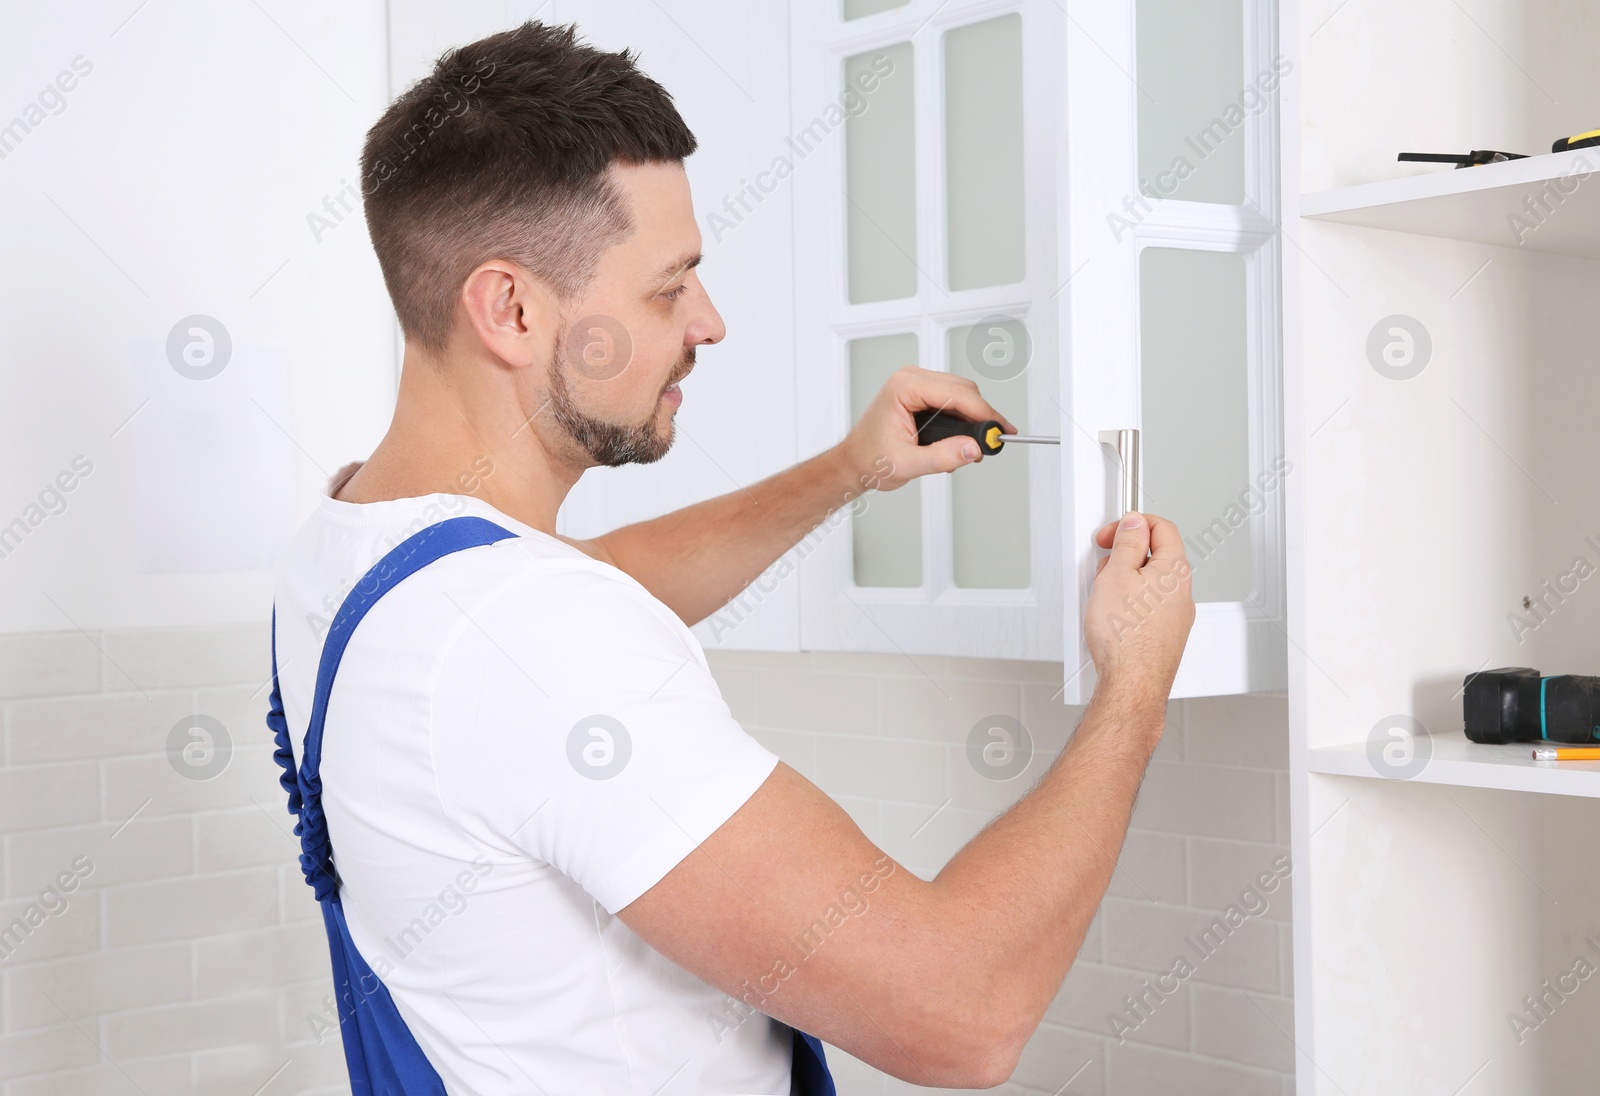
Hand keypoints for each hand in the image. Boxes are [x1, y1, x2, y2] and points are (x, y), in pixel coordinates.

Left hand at [836, 366, 1017, 491]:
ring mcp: (916, 384)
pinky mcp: (921, 394)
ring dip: (973, 420)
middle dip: (981, 417)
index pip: (957, 394)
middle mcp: (910, 379)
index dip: (984, 413)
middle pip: (963, 390)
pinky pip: (953, 400)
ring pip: (962, 394)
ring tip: (974, 448)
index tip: (1001, 431)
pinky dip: (963, 420)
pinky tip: (962, 441)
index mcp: (904, 388)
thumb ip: (942, 456)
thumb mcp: (907, 464)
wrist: (854, 463)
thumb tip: (973, 449)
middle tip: (992, 443)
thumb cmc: (869, 459)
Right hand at [1083, 512, 1194, 700]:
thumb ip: (1127, 542)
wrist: (1131, 683)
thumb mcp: (1116, 575)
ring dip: (1125, 583)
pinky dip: (1129, 606)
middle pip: (1156, 556)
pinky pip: (1147, 609)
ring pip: (1149, 584)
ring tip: (1104, 597)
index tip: (1113, 533)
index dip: (1134, 524)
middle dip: (1126, 556)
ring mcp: (1176, 616)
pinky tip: (1112, 619)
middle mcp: (1182, 592)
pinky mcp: (1165, 636)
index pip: (1162, 528)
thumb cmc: (1126, 637)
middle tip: (1104, 565)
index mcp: (1174, 570)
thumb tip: (1134, 524)